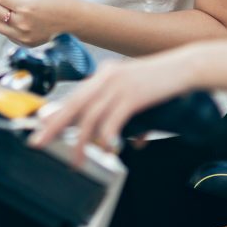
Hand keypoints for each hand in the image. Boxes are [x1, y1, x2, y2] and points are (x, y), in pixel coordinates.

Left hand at [30, 53, 193, 162]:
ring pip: (90, 117)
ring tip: (76, 160)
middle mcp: (107, 77)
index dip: (55, 115)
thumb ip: (122, 108)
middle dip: (53, 126)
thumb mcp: (135, 89)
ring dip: (80, 142)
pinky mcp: (133, 94)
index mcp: (105, 74)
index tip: (42, 130)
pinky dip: (106, 136)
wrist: (187, 66)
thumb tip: (116, 135)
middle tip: (39, 143)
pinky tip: (106, 149)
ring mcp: (119, 85)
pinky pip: (113, 120)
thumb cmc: (164, 81)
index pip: (74, 97)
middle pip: (73, 105)